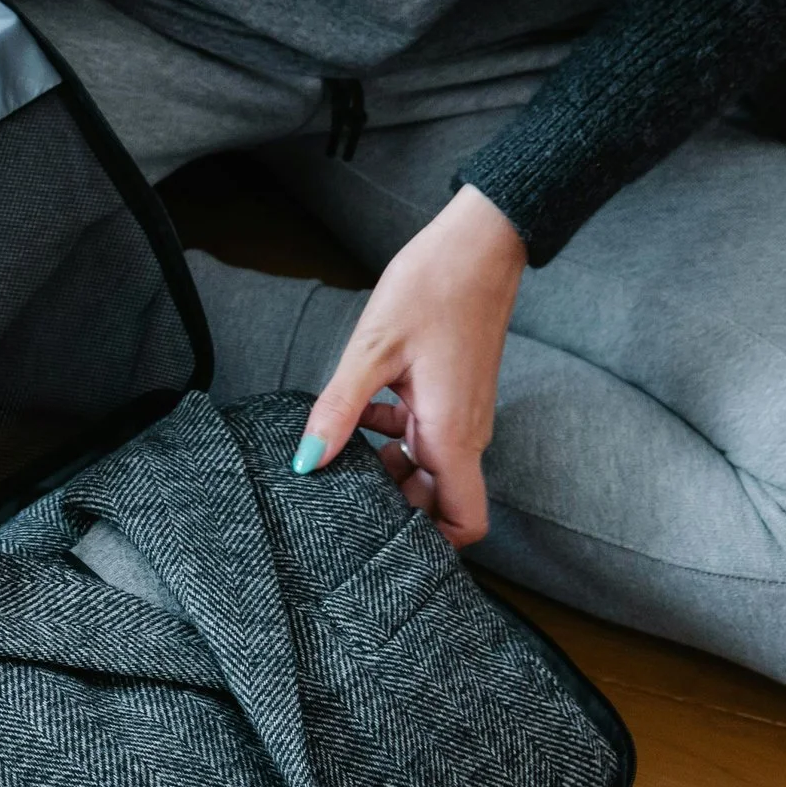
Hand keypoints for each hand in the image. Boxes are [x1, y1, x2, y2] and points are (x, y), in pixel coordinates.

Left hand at [297, 184, 525, 546]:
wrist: (478, 244)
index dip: (430, 542)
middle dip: (392, 503)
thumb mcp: (372, 352)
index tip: (379, 534)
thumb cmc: (433, 289)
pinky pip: (424, 437)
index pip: (464, 522)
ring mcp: (461, 416)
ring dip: (385, 467)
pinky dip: (391, 436)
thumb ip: (339, 410)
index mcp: (452, 436)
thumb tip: (306, 461)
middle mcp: (465, 434)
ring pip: (426, 468)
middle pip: (435, 500)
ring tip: (340, 446)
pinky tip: (357, 413)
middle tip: (339, 489)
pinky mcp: (452, 397)